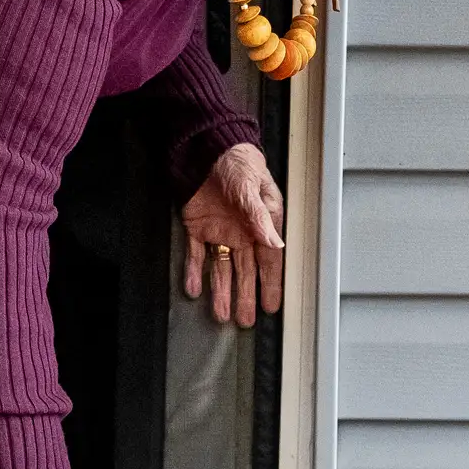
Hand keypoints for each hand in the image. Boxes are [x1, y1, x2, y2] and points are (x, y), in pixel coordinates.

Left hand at [181, 143, 284, 329]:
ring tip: (221, 315)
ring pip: (222, 268)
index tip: (271, 306)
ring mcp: (220, 231)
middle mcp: (242, 232)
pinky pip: (196, 254)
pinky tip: (193, 290)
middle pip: (245, 270)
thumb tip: (275, 245)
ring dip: (221, 291)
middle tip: (245, 321)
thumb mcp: (251, 188)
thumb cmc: (237, 162)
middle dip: (245, 296)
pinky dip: (194, 272)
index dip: (270, 284)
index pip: (268, 260)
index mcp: (261, 223)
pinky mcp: (198, 227)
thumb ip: (260, 217)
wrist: (206, 148)